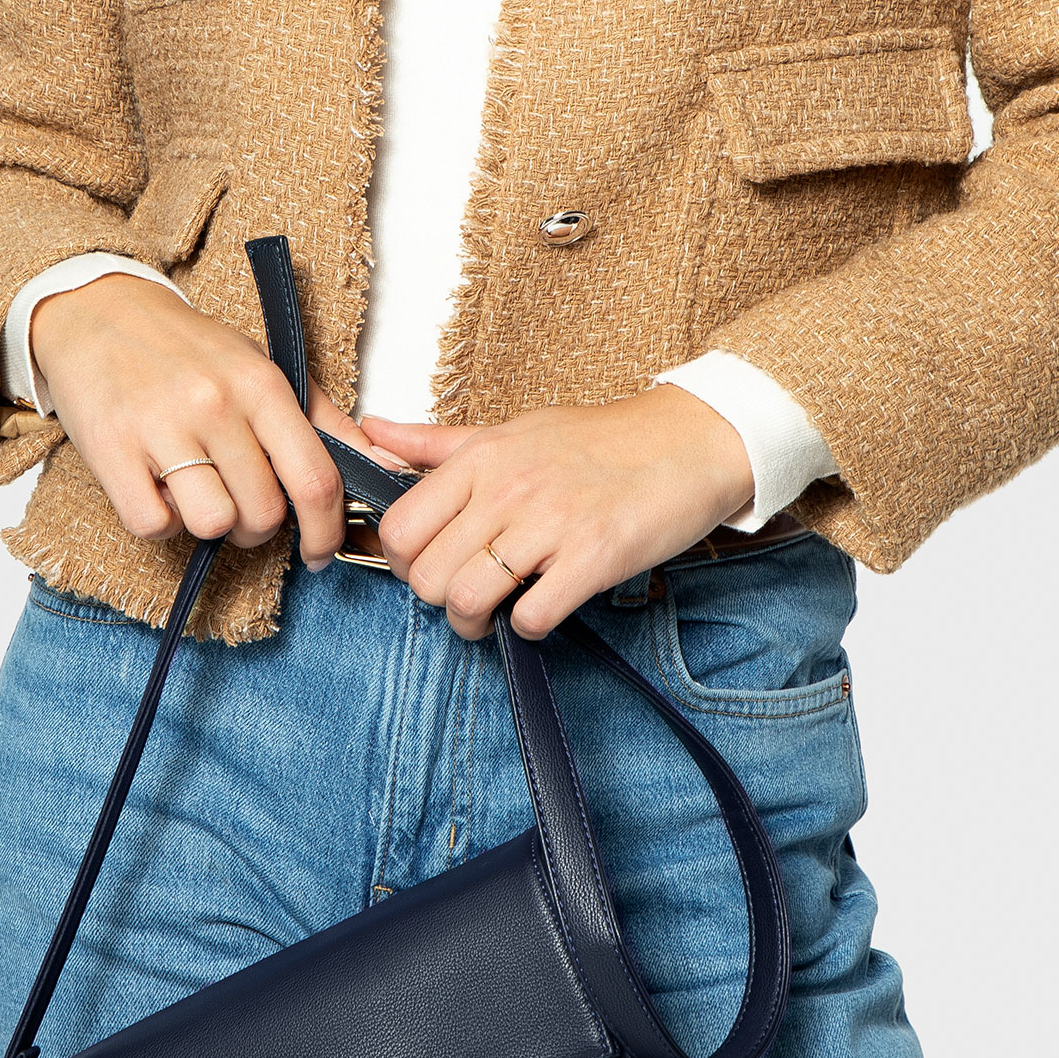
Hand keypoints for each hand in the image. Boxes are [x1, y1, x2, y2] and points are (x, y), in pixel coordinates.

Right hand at [29, 275, 378, 565]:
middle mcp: (216, 404)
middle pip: (263, 513)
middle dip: (258, 527)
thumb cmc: (190, 351)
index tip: (320, 551)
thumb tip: (382, 466)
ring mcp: (161, 426)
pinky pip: (152, 525)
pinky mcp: (110, 449)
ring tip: (197, 491)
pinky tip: (158, 490)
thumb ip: (322, 420)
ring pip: (213, 523)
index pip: (314, 478)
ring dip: (209, 524)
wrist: (99, 313)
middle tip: (240, 502)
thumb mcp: (262, 367)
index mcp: (261, 384)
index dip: (326, 530)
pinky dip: (159, 521)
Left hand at [358, 386, 754, 641]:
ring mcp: (551, 523)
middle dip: (437, 600)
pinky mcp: (594, 557)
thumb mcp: (511, 429)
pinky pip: (531, 617)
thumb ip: (436, 443)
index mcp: (482, 458)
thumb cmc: (600, 439)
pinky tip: (542, 610)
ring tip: (496, 613)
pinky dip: (529, 628)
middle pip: (426, 575)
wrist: (689, 441)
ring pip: (467, 600)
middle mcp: (508, 488)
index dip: (403, 562)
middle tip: (464, 595)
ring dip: (475, 624)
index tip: (428, 565)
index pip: (400, 527)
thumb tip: (370, 434)